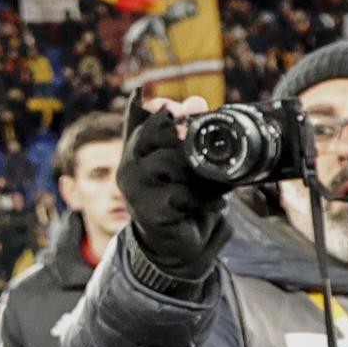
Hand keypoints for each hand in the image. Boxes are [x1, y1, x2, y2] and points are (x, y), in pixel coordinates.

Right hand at [118, 93, 230, 281]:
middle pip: (153, 134)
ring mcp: (134, 189)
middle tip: (205, 145)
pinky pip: (181, 194)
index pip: (140, 117)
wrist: (177, 246)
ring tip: (219, 182)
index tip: (184, 108)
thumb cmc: (182, 199)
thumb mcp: (187, 162)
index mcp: (135, 149)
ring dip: (200, 170)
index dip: (163, 110)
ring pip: (168, 162)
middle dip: (183, 135)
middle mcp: (128, 165)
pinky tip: (215, 203)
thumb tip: (196, 101)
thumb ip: (188, 133)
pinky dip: (205, 198)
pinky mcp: (148, 211)